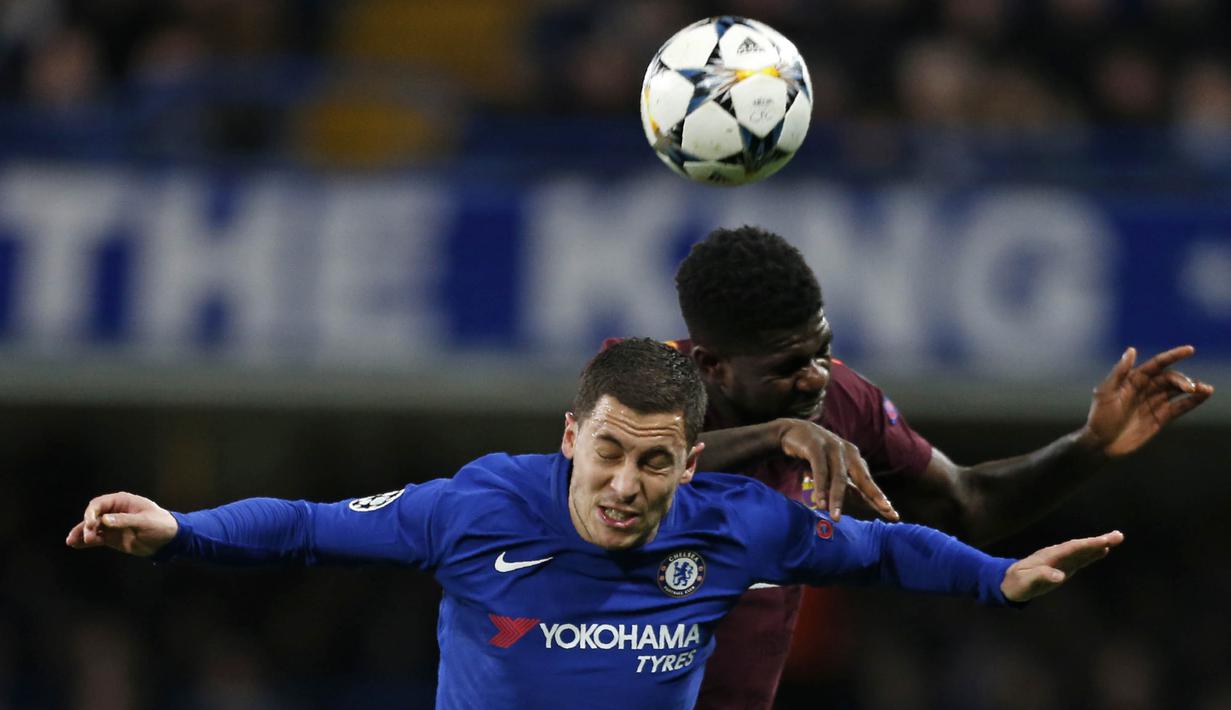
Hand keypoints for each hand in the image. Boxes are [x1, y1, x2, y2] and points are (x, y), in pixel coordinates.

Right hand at [65, 492, 177, 556]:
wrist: (169, 540)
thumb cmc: (160, 525)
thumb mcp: (145, 521)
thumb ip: (124, 520)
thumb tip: (104, 520)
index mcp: (122, 501)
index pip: (99, 504)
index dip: (91, 513)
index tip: (91, 524)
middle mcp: (114, 512)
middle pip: (92, 516)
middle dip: (87, 525)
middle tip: (87, 536)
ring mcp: (112, 525)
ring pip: (91, 528)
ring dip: (82, 533)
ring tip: (72, 541)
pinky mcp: (112, 538)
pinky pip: (96, 538)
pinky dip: (86, 541)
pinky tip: (76, 544)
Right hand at [778, 419, 899, 521]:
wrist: (790, 431)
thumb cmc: (813, 454)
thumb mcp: (831, 471)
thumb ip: (845, 484)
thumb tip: (862, 503)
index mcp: (853, 458)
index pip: (868, 482)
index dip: (880, 499)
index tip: (894, 516)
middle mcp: (847, 452)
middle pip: (863, 478)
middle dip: (875, 495)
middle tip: (885, 510)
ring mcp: (831, 447)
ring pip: (838, 477)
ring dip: (837, 499)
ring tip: (836, 518)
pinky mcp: (815, 446)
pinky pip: (819, 470)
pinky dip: (820, 487)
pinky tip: (820, 503)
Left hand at [1001, 530, 1123, 601]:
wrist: (1007, 582)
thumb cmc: (1016, 584)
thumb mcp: (1026, 583)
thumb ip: (1040, 577)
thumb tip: (1060, 576)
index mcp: (1049, 557)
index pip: (1072, 549)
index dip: (1088, 545)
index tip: (1104, 542)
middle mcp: (1056, 555)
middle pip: (1080, 546)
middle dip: (1098, 541)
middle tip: (1118, 535)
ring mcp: (1060, 560)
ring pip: (1081, 550)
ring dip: (1098, 545)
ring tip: (1116, 539)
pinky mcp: (1062, 566)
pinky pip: (1080, 558)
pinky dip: (1091, 553)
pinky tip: (1103, 550)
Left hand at [1079, 346, 1213, 457]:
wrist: (1101, 444)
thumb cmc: (1099, 417)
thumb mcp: (1105, 393)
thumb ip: (1120, 372)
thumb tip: (1132, 350)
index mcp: (1133, 379)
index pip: (1157, 364)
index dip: (1173, 356)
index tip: (1190, 350)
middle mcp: (1146, 389)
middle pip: (1169, 379)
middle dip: (1182, 380)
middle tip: (1190, 387)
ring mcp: (1154, 403)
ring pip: (1177, 392)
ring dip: (1193, 389)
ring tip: (1206, 389)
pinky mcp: (1161, 418)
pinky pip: (1180, 407)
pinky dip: (1192, 401)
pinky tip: (1204, 396)